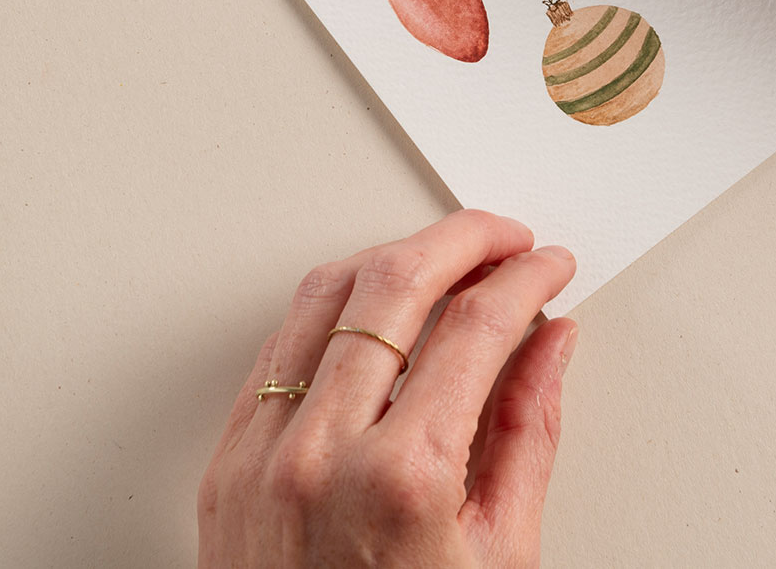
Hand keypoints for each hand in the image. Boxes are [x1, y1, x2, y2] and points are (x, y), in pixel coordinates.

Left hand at [198, 210, 577, 568]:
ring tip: (444, 261)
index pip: (474, 325)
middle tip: (505, 240)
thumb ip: (528, 433)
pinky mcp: (224, 463)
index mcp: (402, 478)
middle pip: (394, 282)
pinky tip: (371, 309)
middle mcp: (321, 453)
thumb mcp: (501, 557)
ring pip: (324, 294)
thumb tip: (551, 344)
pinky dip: (330, 309)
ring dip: (393, 258)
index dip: (523, 279)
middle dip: (462, 239)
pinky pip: (276, 347)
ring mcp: (261, 454)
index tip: (548, 268)